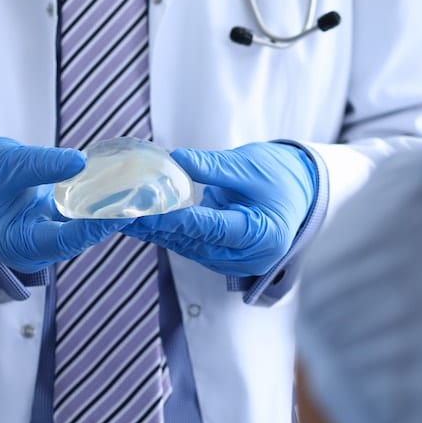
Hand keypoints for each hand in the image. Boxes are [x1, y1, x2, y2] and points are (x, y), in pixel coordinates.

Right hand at [0, 137, 132, 272]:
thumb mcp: (4, 166)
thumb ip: (40, 165)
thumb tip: (80, 161)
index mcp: (21, 243)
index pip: (67, 239)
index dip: (97, 224)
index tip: (124, 210)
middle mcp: (40, 244)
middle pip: (84, 233)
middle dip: (114, 215)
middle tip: (145, 195)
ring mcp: (50, 232)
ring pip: (87, 221)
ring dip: (112, 204)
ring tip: (141, 185)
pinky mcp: (56, 217)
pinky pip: (84, 209)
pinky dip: (101, 195)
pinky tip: (122, 178)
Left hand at [120, 142, 316, 276]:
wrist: (301, 192)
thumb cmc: (282, 176)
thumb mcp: (249, 165)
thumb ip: (212, 167)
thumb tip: (174, 159)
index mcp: (263, 235)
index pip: (211, 227)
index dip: (174, 218)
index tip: (144, 207)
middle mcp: (250, 258)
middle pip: (195, 243)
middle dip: (156, 226)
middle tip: (121, 209)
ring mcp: (237, 263)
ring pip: (188, 248)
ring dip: (156, 232)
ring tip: (122, 214)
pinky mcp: (225, 259)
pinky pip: (191, 246)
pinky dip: (168, 233)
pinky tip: (142, 220)